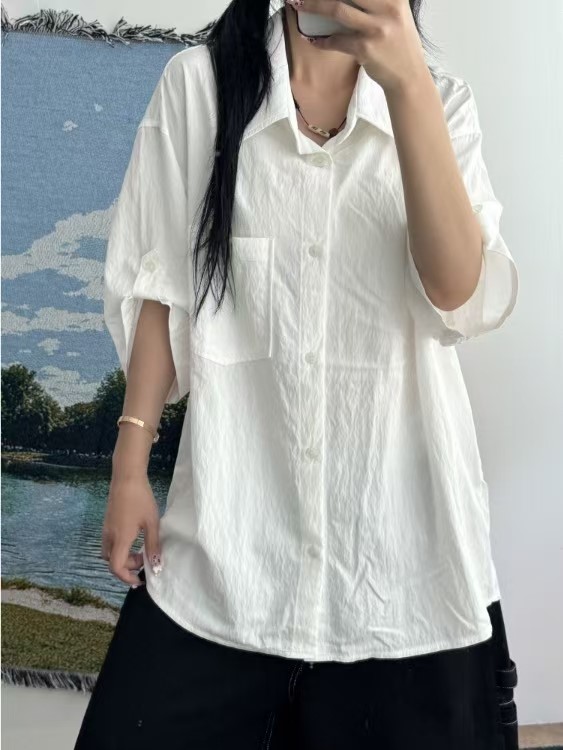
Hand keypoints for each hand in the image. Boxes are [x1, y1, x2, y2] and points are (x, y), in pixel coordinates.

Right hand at [100, 473, 161, 586]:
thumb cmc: (141, 499)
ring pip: (109, 552)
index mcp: (120, 538)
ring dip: (123, 557)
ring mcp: (106, 528)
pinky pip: (110, 542)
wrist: (127, 478)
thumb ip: (153, 545)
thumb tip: (156, 565)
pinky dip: (120, 547)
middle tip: (144, 561)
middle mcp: (109, 536)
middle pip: (111, 562)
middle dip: (126, 567)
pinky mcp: (107, 522)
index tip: (139, 579)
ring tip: (140, 550)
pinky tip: (134, 538)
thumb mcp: (151, 523)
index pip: (116, 567)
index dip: (126, 577)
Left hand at [289, 0, 429, 93]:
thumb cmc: (398, 44)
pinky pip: (337, 40)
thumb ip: (375, 2)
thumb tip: (342, 0)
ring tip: (299, 5)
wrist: (408, 76)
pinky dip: (322, 40)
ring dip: (314, 7)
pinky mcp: (366, 49)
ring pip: (338, 10)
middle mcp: (387, 8)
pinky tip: (313, 39)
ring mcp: (376, 28)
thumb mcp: (394, 14)